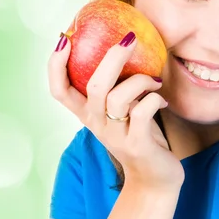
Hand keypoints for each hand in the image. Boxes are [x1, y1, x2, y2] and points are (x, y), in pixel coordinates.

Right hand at [47, 31, 183, 191]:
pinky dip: (155, 98)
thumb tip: (126, 45)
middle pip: (93, 87)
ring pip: (119, 97)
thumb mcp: (124, 110)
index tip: (64, 40)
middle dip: (111, 58)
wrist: (154, 178)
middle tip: (129, 39)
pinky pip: (143, 111)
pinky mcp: (137, 144)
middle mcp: (96, 124)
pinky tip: (162, 100)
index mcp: (88, 114)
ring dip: (141, 80)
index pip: (59, 90)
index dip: (56, 66)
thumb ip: (119, 87)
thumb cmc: (141, 136)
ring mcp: (116, 135)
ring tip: (155, 81)